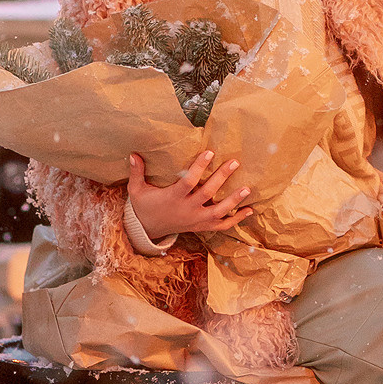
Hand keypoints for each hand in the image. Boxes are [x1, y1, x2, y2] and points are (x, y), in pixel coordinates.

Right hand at [127, 149, 252, 242]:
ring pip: (218, 211)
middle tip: (234, 162)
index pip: (189, 182)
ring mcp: (196, 220)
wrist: (148, 230)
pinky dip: (236, 219)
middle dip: (222, 178)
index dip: (199, 167)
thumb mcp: (136, 190)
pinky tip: (249, 211)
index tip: (210, 153)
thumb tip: (133, 154)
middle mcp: (187, 209)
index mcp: (173, 198)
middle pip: (208, 193)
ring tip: (247, 188)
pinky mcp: (202, 227)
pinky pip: (222, 225)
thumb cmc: (144, 206)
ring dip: (234, 201)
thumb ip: (136, 172)